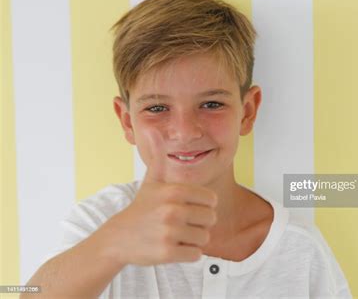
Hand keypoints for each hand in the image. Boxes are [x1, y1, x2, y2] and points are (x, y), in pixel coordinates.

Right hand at [100, 131, 217, 265]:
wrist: (118, 238)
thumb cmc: (141, 208)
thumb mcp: (151, 181)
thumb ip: (159, 157)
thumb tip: (153, 130)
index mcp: (174, 191)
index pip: (212, 199)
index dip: (203, 205)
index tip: (188, 208)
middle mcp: (172, 210)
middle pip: (211, 219)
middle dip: (200, 223)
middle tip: (182, 224)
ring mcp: (169, 232)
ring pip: (205, 238)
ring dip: (194, 239)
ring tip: (177, 235)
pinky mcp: (167, 252)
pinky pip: (196, 254)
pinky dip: (188, 253)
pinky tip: (173, 247)